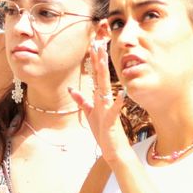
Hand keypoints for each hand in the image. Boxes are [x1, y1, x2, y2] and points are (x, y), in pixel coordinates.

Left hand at [73, 39, 131, 163]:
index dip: (94, 62)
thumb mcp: (89, 114)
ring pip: (106, 88)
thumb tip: (72, 89)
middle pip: (101, 77)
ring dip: (105, 75)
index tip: (93, 46)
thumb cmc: (103, 132)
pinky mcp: (112, 120)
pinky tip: (121, 93)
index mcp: (100, 98)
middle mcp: (106, 100)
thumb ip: (82, 101)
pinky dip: (118, 101)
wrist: (114, 149)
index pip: (96, 76)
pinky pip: (114, 109)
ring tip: (104, 61)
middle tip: (98, 43)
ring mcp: (109, 109)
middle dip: (99, 61)